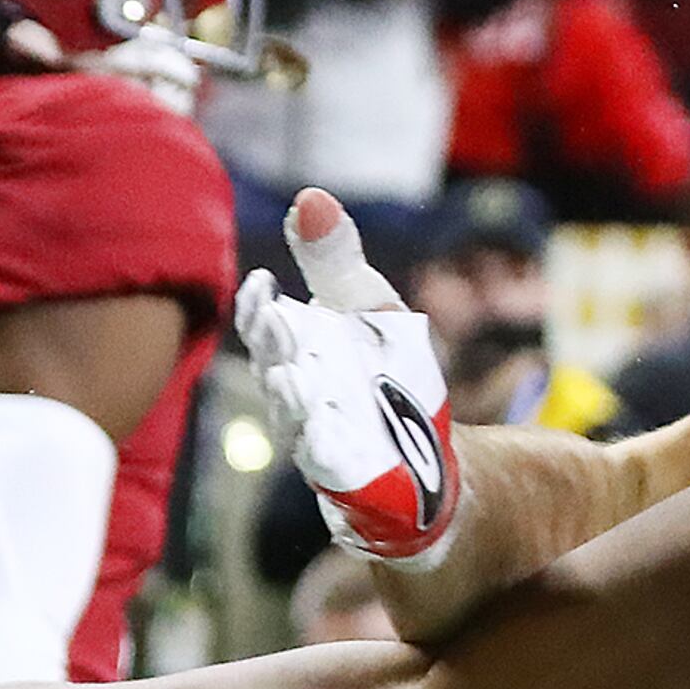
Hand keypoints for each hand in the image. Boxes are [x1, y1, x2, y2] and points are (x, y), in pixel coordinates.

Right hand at [234, 190, 465, 569]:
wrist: (430, 459)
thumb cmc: (385, 377)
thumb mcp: (368, 311)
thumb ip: (336, 261)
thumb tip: (311, 197)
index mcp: (296, 357)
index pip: (266, 331)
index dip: (259, 312)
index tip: (263, 285)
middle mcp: (298, 405)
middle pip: (278, 377)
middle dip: (276, 353)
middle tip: (276, 326)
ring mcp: (322, 450)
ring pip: (300, 429)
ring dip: (296, 407)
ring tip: (296, 382)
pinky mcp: (353, 491)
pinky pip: (338, 477)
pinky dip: (334, 459)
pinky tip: (332, 440)